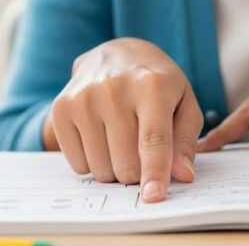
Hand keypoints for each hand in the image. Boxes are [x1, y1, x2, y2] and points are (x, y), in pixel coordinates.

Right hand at [43, 38, 203, 201]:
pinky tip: (101, 138)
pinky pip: (78, 163)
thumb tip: (182, 175)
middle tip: (141, 152)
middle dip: (138, 172)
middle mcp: (114, 88)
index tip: (154, 196)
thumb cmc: (155, 83)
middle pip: (126, 161)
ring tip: (121, 141)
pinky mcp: (62, 108)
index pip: (153, 138)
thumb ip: (185, 141)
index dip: (155, 172)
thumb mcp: (183, 102)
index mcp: (152, 85)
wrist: (116, 53)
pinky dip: (93, 162)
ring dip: (115, 168)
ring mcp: (84, 98)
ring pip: (101, 168)